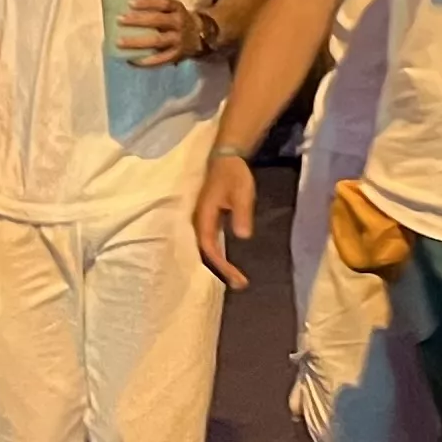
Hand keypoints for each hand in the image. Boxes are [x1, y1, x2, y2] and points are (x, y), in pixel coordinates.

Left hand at [116, 0, 208, 66]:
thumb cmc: (177, 18)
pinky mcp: (176, 55)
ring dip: (136, 42)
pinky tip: (130, 60)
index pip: (163, 2)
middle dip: (137, 20)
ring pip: (157, 41)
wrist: (199, 34)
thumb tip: (126, 8)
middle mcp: (179, 23)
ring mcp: (178, 40)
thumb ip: (155, 7)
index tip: (130, 2)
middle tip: (119, 20)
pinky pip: (159, 60)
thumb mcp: (172, 8)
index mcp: (177, 8)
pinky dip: (144, 61)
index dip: (147, 2)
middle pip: (158, 20)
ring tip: (119, 42)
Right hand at [191, 149, 254, 288]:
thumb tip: (242, 236)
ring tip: (236, 278)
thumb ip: (241, 213)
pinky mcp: (208, 220)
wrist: (226, 157)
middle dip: (220, 270)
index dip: (221, 263)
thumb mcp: (241, 192)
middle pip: (204, 252)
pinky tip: (229, 262)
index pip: (209, 247)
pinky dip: (219, 254)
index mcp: (204, 216)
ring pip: (206, 248)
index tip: (235, 275)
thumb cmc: (233, 174)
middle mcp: (198, 222)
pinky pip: (210, 242)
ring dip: (220, 264)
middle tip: (240, 284)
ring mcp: (202, 221)